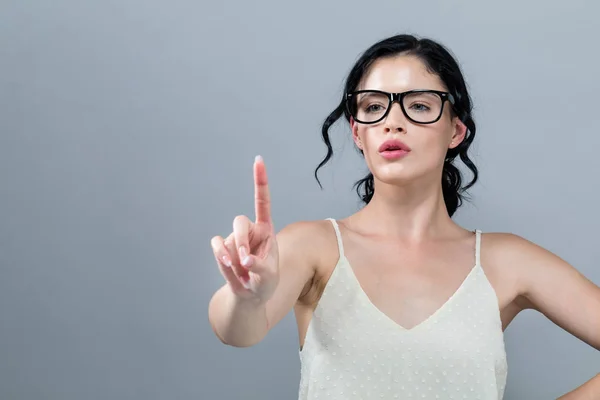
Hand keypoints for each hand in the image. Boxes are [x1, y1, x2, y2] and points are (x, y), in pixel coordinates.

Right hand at [210, 156, 278, 302]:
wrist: (250, 295)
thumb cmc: (265, 282)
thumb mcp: (270, 277)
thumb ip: (260, 267)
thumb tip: (245, 260)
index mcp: (266, 229)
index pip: (262, 201)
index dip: (260, 181)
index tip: (258, 160)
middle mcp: (250, 230)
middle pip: (239, 222)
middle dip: (241, 241)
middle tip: (246, 261)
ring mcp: (233, 238)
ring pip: (227, 239)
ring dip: (233, 258)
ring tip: (244, 273)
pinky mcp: (221, 247)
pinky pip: (216, 246)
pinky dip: (221, 259)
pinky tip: (231, 269)